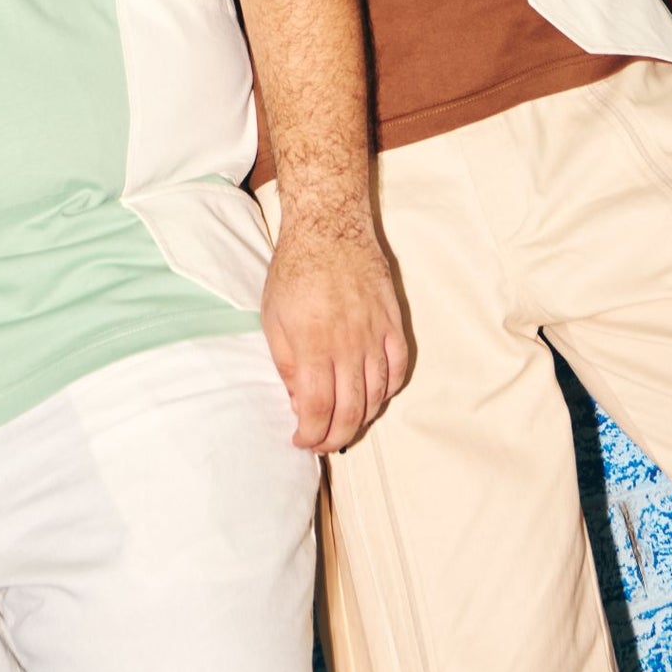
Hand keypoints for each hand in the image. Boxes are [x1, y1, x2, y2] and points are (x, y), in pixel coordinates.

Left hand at [262, 213, 409, 453]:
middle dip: (335, 438)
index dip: (310, 435)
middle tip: (323, 443)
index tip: (301, 440)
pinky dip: (389, 390)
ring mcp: (375, 333)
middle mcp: (348, 344)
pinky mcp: (392, 321)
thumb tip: (298, 403)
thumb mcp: (273, 320)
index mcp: (314, 345)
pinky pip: (398, 367)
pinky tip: (375, 396)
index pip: (317, 409)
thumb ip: (286, 365)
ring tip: (346, 424)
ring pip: (377, 394)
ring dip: (362, 419)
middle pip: (350, 411)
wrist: (329, 228)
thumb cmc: (294, 271)